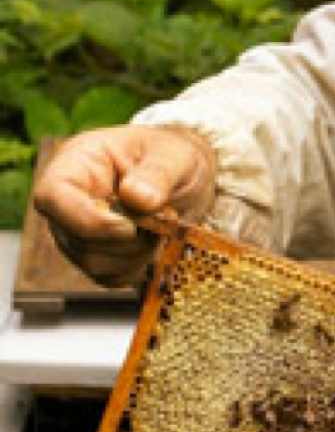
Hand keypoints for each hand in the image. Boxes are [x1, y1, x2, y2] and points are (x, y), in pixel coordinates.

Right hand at [32, 125, 216, 285]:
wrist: (185, 176)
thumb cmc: (172, 156)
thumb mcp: (174, 155)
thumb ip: (158, 173)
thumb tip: (136, 197)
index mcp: (77, 164)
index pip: (52, 196)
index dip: (87, 220)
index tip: (129, 227)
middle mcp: (68, 202)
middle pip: (75, 239)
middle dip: (126, 240)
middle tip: (163, 219)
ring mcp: (77, 232)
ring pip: (93, 263)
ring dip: (136, 254)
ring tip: (160, 227)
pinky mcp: (97, 255)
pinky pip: (110, 277)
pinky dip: (139, 267)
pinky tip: (155, 243)